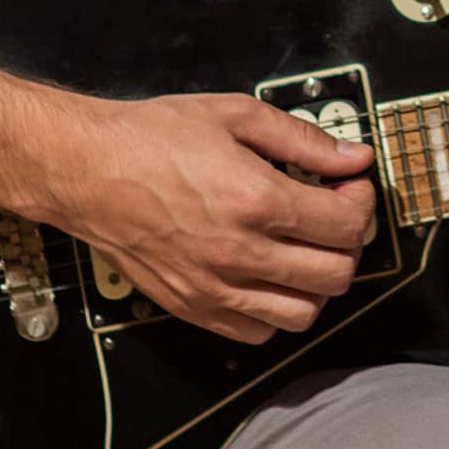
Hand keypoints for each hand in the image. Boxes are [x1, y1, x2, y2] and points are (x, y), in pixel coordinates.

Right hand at [38, 93, 376, 345]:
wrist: (87, 169)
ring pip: (303, 314)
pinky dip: (276, 310)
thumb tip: (353, 157)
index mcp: (258, 200)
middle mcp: (241, 253)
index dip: (361, 202)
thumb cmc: (153, 138)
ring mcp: (215, 288)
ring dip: (317, 283)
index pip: (346, 224)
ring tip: (305, 248)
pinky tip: (269, 275)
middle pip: (335, 274)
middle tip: (333, 215)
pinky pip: (257, 332)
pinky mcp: (192, 308)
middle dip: (348, 242)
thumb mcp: (237, 115)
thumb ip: (303, 140)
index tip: (350, 185)